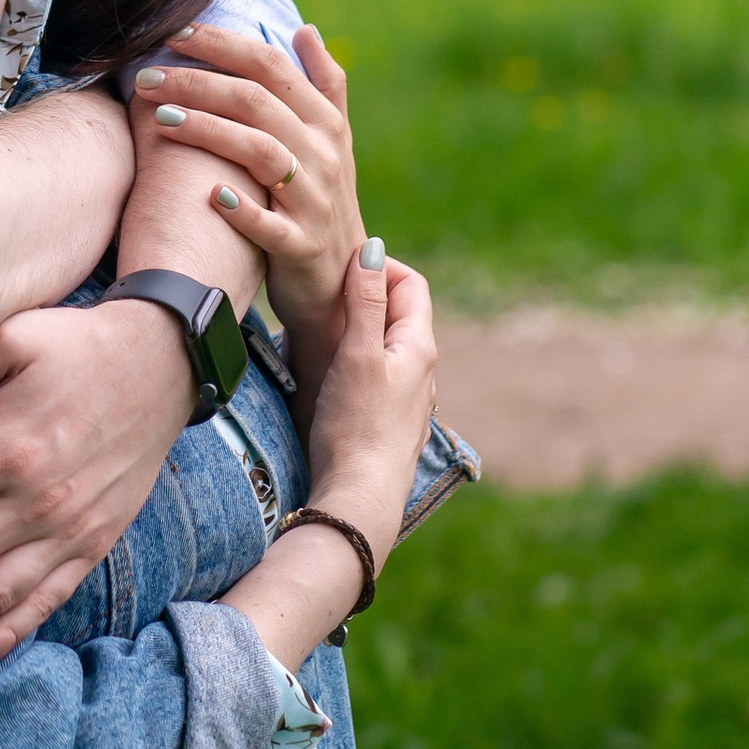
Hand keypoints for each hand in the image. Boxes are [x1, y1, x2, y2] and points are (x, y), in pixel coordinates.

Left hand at [132, 20, 364, 342]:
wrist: (341, 281)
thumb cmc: (322, 199)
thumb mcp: (333, 140)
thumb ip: (323, 83)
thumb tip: (305, 29)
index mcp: (325, 122)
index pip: (272, 66)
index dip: (224, 45)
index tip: (175, 33)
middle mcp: (324, 154)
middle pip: (257, 102)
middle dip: (198, 83)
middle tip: (147, 77)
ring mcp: (314, 201)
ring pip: (260, 152)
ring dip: (208, 131)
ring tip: (160, 119)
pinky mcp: (301, 246)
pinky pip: (271, 225)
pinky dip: (242, 208)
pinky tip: (209, 193)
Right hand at [304, 241, 439, 552]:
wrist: (360, 498)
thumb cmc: (356, 425)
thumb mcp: (357, 354)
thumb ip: (364, 301)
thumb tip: (373, 249)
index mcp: (420, 346)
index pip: (411, 283)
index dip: (380, 265)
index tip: (342, 268)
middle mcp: (423, 370)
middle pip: (401, 313)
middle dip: (367, 294)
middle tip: (327, 293)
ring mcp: (409, 399)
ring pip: (389, 346)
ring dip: (362, 329)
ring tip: (325, 330)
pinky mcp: (391, 422)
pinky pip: (381, 375)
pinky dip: (360, 360)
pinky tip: (334, 374)